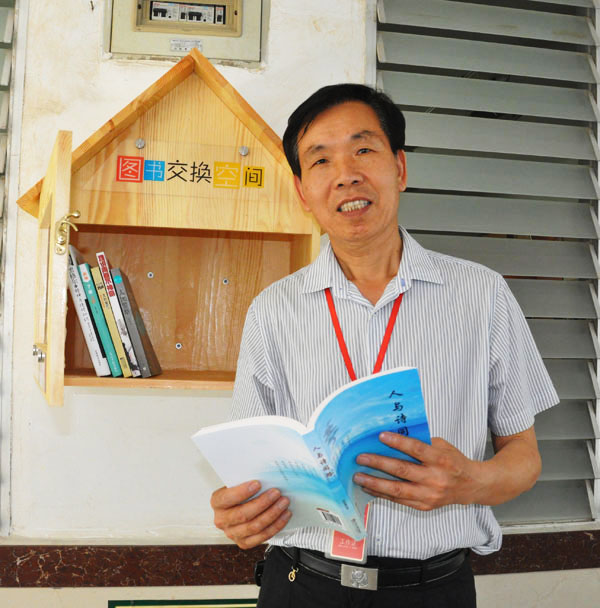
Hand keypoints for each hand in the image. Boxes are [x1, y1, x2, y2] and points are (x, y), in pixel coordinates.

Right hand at [210, 480, 291, 548]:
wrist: (239, 505)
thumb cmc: (240, 492)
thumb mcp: (238, 482)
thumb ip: (246, 478)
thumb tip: (264, 474)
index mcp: (217, 502)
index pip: (227, 498)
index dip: (242, 492)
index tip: (257, 483)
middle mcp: (222, 520)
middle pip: (243, 514)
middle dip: (263, 503)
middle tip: (276, 493)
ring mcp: (232, 533)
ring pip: (254, 527)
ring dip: (272, 514)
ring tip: (283, 503)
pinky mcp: (244, 542)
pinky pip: (262, 537)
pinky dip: (276, 526)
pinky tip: (284, 515)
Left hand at [353, 433, 484, 510]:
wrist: (471, 485)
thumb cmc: (453, 461)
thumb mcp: (442, 446)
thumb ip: (422, 442)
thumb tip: (394, 435)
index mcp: (440, 459)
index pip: (416, 449)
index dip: (398, 442)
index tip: (380, 436)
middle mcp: (435, 478)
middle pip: (402, 470)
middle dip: (378, 463)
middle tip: (361, 458)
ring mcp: (429, 495)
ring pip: (397, 490)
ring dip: (375, 483)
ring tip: (359, 476)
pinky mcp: (424, 506)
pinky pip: (399, 500)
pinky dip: (382, 494)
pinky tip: (369, 487)